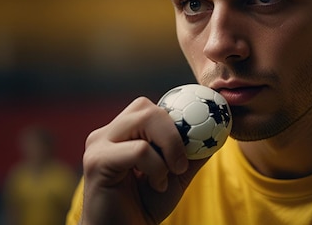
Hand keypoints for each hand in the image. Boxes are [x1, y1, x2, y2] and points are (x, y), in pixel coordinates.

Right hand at [80, 97, 209, 224]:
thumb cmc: (145, 206)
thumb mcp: (177, 175)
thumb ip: (192, 152)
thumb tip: (215, 132)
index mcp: (122, 133)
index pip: (150, 107)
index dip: (176, 119)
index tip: (196, 139)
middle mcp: (106, 134)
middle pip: (146, 107)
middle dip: (173, 131)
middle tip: (182, 161)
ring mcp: (98, 145)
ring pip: (145, 120)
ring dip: (168, 147)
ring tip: (169, 174)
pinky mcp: (97, 161)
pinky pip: (139, 149)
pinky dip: (157, 167)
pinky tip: (157, 184)